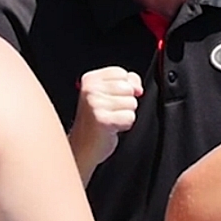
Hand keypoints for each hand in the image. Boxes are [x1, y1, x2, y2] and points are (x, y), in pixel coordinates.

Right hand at [69, 66, 143, 182]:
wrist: (83, 147)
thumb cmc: (96, 121)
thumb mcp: (108, 95)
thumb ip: (126, 82)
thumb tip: (137, 87)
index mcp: (89, 79)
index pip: (122, 73)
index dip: (124, 87)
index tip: (112, 99)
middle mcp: (90, 90)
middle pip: (128, 88)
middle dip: (125, 102)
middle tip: (110, 112)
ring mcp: (95, 104)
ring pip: (131, 103)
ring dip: (125, 114)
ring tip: (111, 120)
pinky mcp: (103, 120)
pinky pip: (130, 117)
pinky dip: (125, 125)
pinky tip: (112, 128)